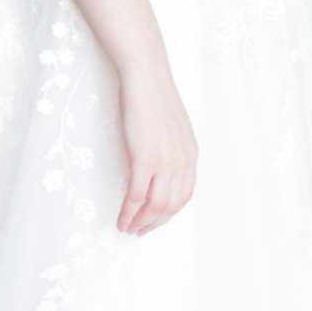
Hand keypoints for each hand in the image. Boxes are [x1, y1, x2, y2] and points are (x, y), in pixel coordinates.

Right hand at [117, 73, 197, 234]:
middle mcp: (182, 162)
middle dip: (154, 224)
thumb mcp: (174, 128)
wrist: (146, 79)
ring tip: (128, 229)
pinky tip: (121, 220)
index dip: (169, 214)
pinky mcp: (144, 159)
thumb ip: (174, 149)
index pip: (184, 196)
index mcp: (191, 155)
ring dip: (140, 223)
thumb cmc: (154, 98)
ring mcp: (164, 162)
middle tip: (139, 232)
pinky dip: (128, 213)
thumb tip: (163, 167)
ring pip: (154, 206)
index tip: (155, 222)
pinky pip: (136, 196)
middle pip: (170, 206)